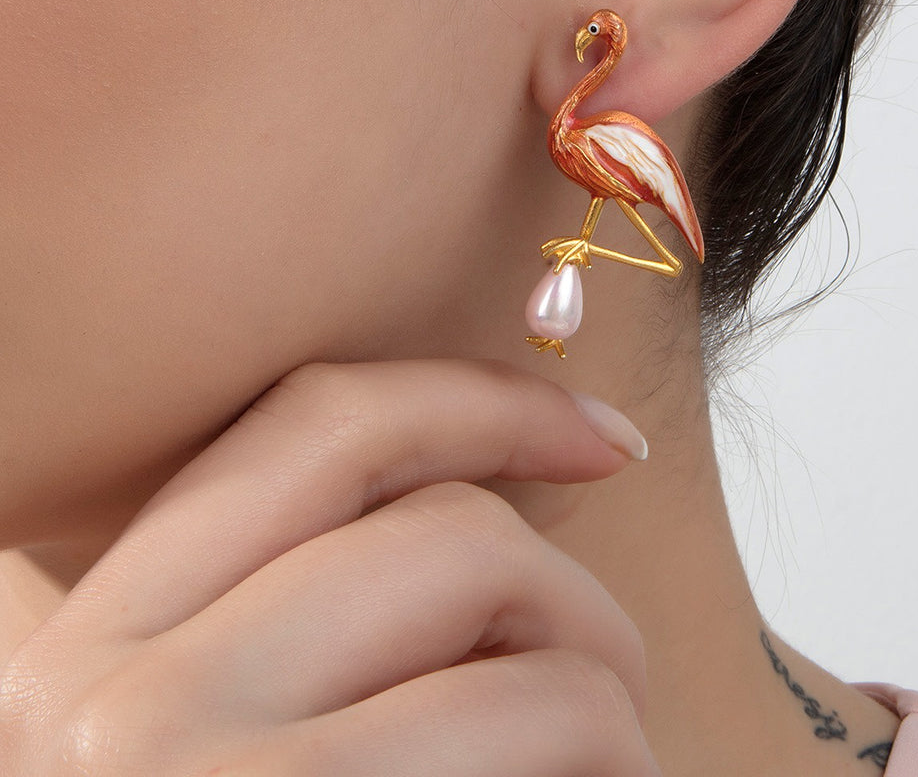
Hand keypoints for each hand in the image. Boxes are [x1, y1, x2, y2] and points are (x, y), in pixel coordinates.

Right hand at [0, 359, 658, 774]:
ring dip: (601, 691)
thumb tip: (506, 476)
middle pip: (442, 525)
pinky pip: (548, 724)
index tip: (599, 435)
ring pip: (512, 622)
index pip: (315, 422)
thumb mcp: (214, 733)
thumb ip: (292, 614)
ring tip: (599, 766)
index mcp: (82, 650)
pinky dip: (609, 760)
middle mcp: (109, 714)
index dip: (482, 401)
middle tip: (608, 675)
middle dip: (568, 590)